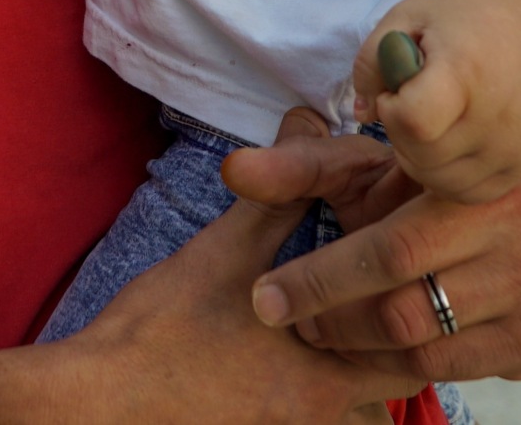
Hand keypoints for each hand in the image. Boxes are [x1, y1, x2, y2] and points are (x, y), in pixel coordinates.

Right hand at [58, 109, 426, 422]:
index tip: (414, 265)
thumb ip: (278, 192)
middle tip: (391, 289)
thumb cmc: (161, 332)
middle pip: (396, 386)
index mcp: (326, 377)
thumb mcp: (223, 253)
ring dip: (363, 368)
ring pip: (362, 409)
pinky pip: (324, 417)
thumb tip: (308, 124)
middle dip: (398, 339)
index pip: (412, 350)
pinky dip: (327, 389)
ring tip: (353, 324)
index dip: (419, 303)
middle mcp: (322, 416)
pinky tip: (304, 357)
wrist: (102, 399)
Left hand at [222, 109, 520, 387]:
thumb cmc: (422, 189)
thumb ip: (297, 168)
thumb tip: (235, 171)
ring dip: (355, 346)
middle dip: (330, 319)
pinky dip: (391, 364)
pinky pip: (446, 369)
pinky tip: (362, 345)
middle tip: (285, 317)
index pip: (388, 249)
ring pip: (420, 346)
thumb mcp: (363, 167)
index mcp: (472, 185)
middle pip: (402, 309)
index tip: (262, 296)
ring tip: (318, 329)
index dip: (319, 279)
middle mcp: (516, 240)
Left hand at [357, 0, 520, 202]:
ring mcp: (518, 148)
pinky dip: (451, 176)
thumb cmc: (465, 13)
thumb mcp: (407, 16)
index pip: (413, 122)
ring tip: (433, 122)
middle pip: (423, 159)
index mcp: (466, 73)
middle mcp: (499, 119)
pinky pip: (473, 194)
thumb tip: (362, 114)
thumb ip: (371, 62)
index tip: (400, 87)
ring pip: (443, 184)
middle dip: (402, 135)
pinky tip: (452, 143)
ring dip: (422, 160)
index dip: (393, 109)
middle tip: (415, 102)